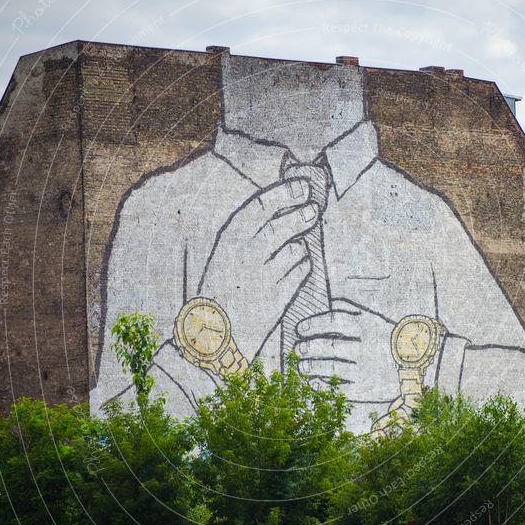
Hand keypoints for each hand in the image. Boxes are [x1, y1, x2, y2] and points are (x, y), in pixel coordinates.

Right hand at [200, 177, 318, 360]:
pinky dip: (301, 270)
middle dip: (302, 214)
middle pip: (284, 225)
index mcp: (227, 242)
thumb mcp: (222, 258)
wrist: (212, 339)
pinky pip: (301, 273)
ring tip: (291, 255)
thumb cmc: (218, 293)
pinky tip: (292, 274)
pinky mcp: (279, 299)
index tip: (301, 186)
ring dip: (300, 249)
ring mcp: (263, 277)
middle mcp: (245, 256)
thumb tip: (282, 208)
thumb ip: (246, 236)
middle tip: (313, 209)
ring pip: (297, 250)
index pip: (260, 207)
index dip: (284, 193)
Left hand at [294, 301, 398, 402]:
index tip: (300, 329)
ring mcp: (366, 370)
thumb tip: (330, 301)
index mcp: (368, 326)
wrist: (418, 364)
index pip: (334, 321)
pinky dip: (323, 386)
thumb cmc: (391, 339)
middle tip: (299, 348)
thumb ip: (353, 310)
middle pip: (329, 346)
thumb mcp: (376, 319)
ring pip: (331, 368)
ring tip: (301, 366)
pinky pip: (340, 389)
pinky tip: (313, 382)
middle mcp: (366, 347)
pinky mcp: (367, 389)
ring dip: (311, 367)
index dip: (313, 324)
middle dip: (309, 347)